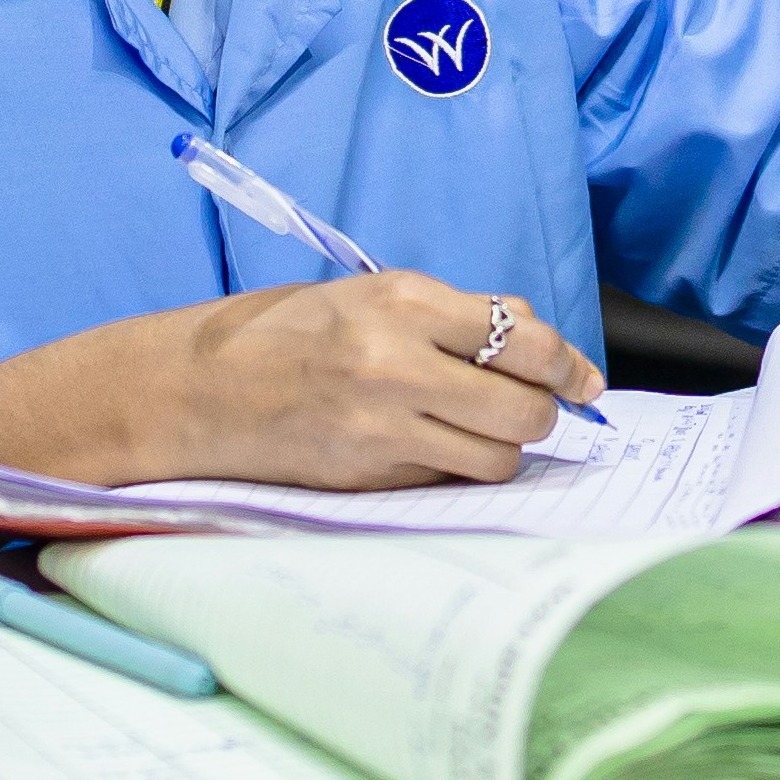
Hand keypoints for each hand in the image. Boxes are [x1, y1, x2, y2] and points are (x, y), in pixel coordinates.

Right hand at [100, 273, 603, 488]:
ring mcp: (384, 430)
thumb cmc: (279, 333)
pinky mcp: (369, 480)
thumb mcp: (367, 296)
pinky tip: (431, 449)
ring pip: (496, 458)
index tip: (584, 378)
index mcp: (403, 303)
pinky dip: (455, 471)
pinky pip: (448, 483)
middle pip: (524, 410)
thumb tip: (528, 332)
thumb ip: (449, 314)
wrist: (195, 391)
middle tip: (531, 407)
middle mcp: (399, 366)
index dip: (569, 364)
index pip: (524, 339)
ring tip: (475, 431)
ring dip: (501, 449)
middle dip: (542, 413)